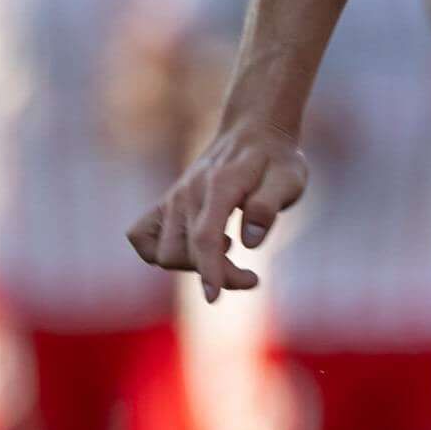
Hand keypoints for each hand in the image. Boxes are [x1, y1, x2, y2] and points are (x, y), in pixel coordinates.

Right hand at [130, 120, 308, 298]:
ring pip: (162, 253)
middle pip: (181, 253)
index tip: (214, 297)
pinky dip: (161, 253)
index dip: (209, 271)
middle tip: (251, 276)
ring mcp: (173, 199)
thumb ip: (269, 205)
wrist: (253, 132)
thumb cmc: (277, 159)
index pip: (204, 238)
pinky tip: (196, 246)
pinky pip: (140, 238)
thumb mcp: (289, 179)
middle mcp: (188, 193)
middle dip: (215, 274)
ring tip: (226, 250)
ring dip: (192, 266)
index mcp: (219, 186)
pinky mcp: (165, 205)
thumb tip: (249, 241)